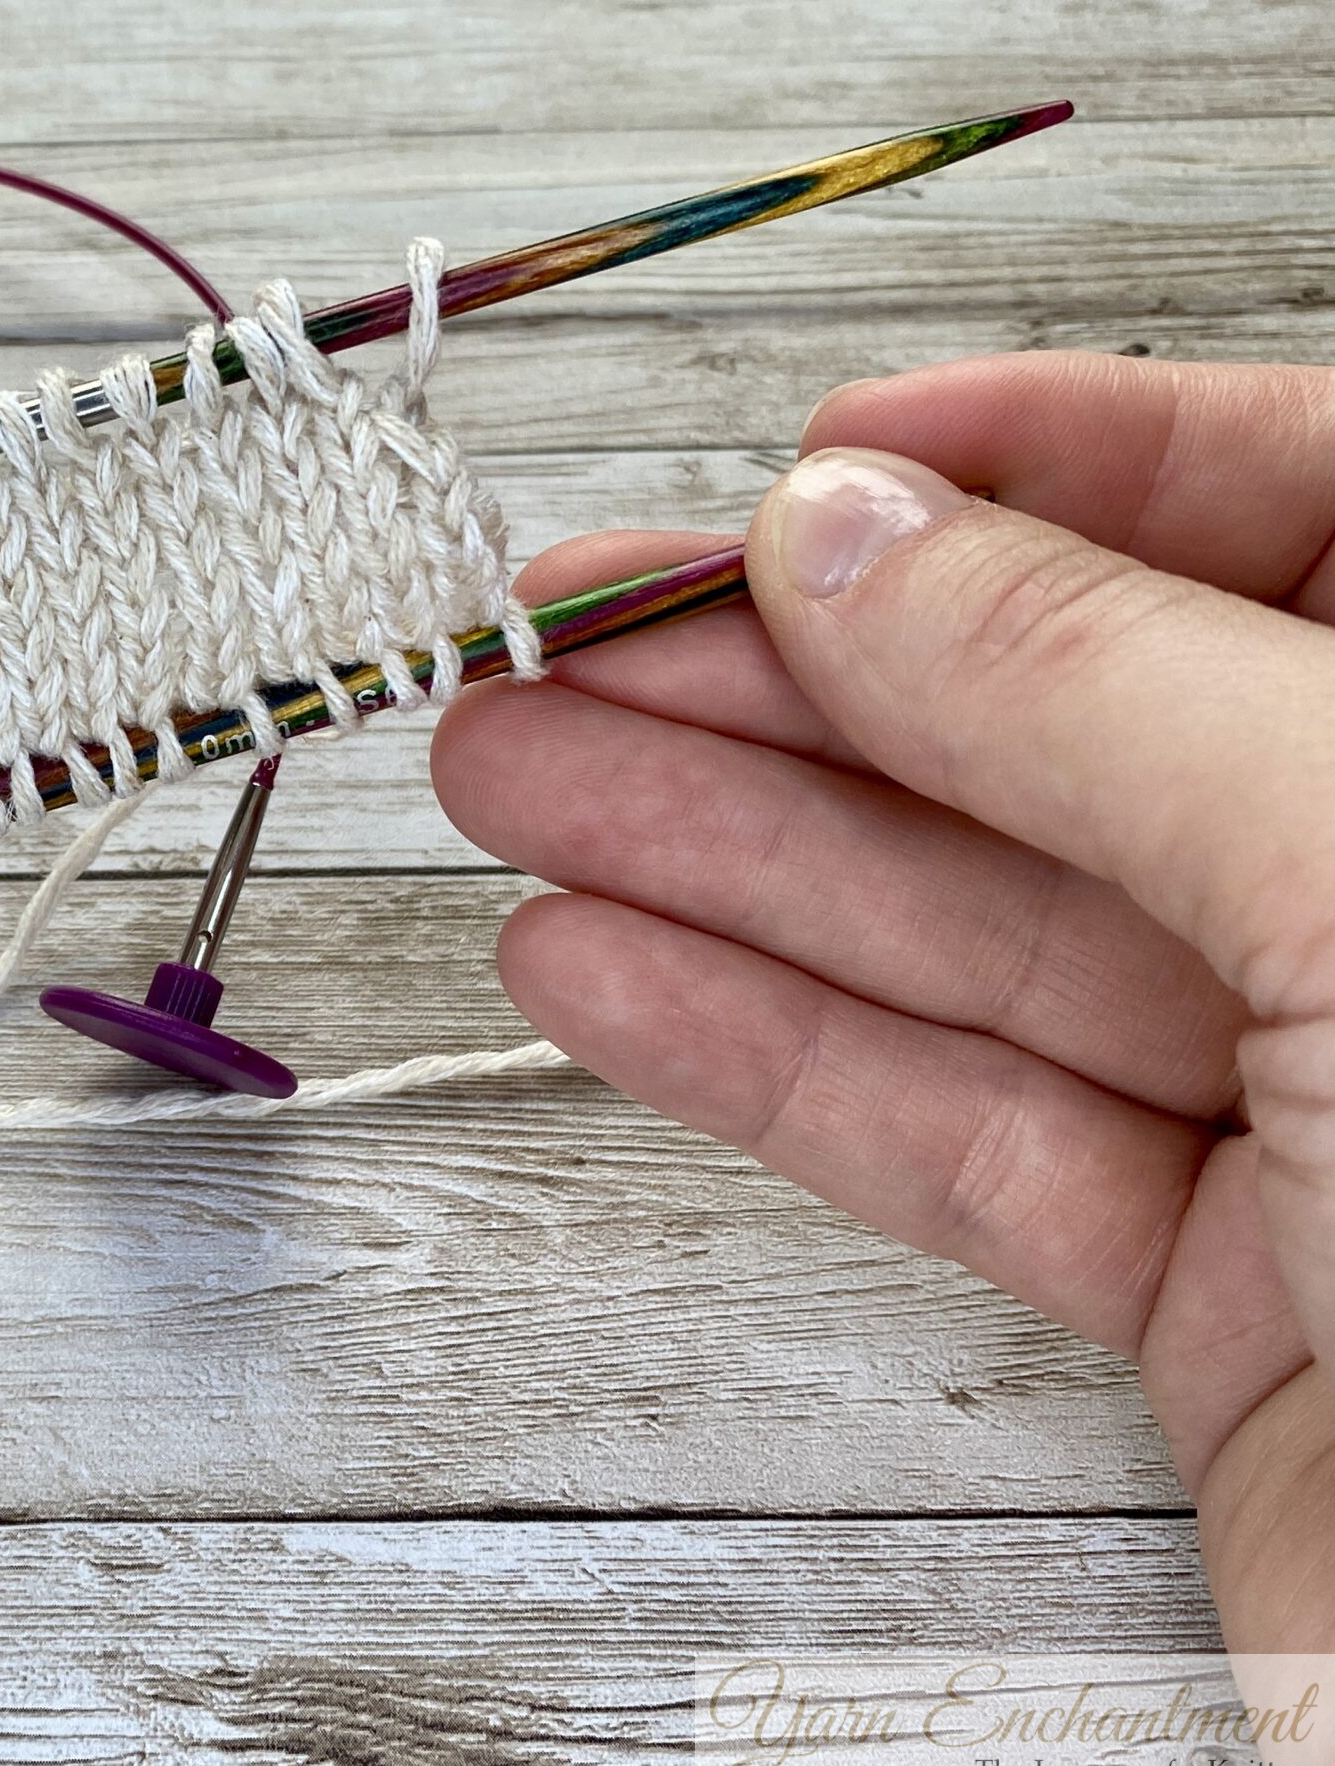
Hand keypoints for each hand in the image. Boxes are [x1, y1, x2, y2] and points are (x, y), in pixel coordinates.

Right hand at [432, 353, 1334, 1654]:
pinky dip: (769, 1060)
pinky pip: (969, 1143)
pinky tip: (601, 971)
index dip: (1046, 460)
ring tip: (510, 780)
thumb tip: (850, 534)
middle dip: (795, 678)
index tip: (811, 459)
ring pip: (986, 941)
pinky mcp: (1237, 1305)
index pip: (1299, 508)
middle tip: (563, 636)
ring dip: (722, 860)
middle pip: (1077, 731)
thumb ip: (1092, 682)